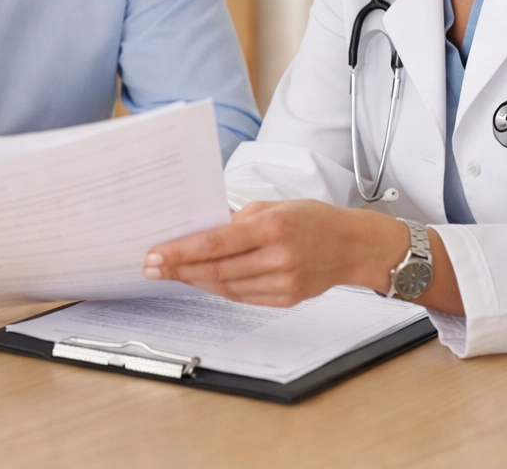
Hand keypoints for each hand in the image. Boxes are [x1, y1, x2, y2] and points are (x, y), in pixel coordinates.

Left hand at [143, 200, 405, 306]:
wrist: (354, 246)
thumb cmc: (313, 219)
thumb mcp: (275, 206)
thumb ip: (238, 219)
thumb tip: (201, 229)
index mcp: (273, 227)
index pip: (217, 243)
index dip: (182, 251)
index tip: (156, 254)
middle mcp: (278, 258)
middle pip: (217, 269)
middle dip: (179, 269)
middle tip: (152, 267)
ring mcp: (283, 283)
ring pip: (226, 287)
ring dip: (194, 281)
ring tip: (171, 273)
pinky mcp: (286, 300)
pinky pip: (242, 297)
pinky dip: (218, 289)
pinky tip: (201, 281)